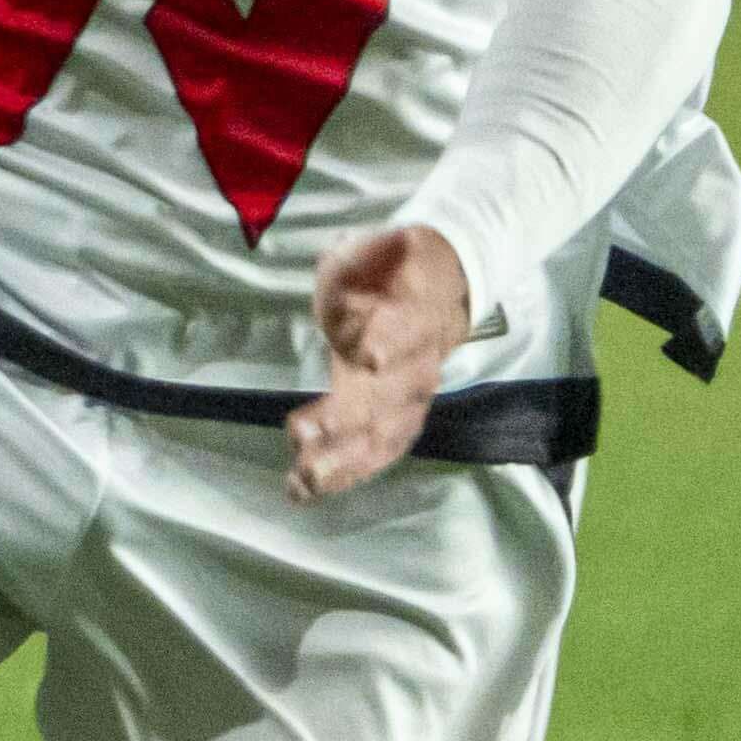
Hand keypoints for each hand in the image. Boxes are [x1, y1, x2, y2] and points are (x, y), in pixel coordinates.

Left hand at [289, 225, 472, 497]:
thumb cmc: (389, 271)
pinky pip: (376, 452)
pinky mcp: (397, 419)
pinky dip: (344, 473)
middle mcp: (416, 365)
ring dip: (341, 461)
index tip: (366, 353)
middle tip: (299, 432)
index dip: (390, 340)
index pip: (406, 329)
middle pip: (388, 397)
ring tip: (299, 480)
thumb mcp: (375, 249)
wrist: (441, 294)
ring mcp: (409, 398)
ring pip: (382, 436)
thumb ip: (371, 257)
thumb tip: (380, 262)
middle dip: (345, 420)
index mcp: (413, 315)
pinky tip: (305, 491)